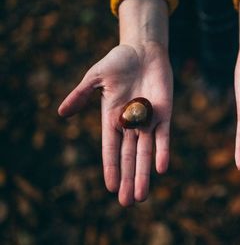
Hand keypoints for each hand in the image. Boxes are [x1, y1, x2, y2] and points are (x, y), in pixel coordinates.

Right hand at [58, 0, 171, 205]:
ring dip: (143, 173)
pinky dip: (162, 151)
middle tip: (127, 202)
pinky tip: (160, 168)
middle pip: (129, 157)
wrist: (143, 50)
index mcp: (112, 119)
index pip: (111, 149)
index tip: (110, 187)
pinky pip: (163, 136)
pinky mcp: (164, 113)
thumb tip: (61, 113)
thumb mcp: (95, 78)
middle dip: (128, 179)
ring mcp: (148, 120)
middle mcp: (131, 124)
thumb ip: (81, 95)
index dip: (111, 168)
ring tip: (141, 196)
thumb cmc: (118, 62)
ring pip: (145, 152)